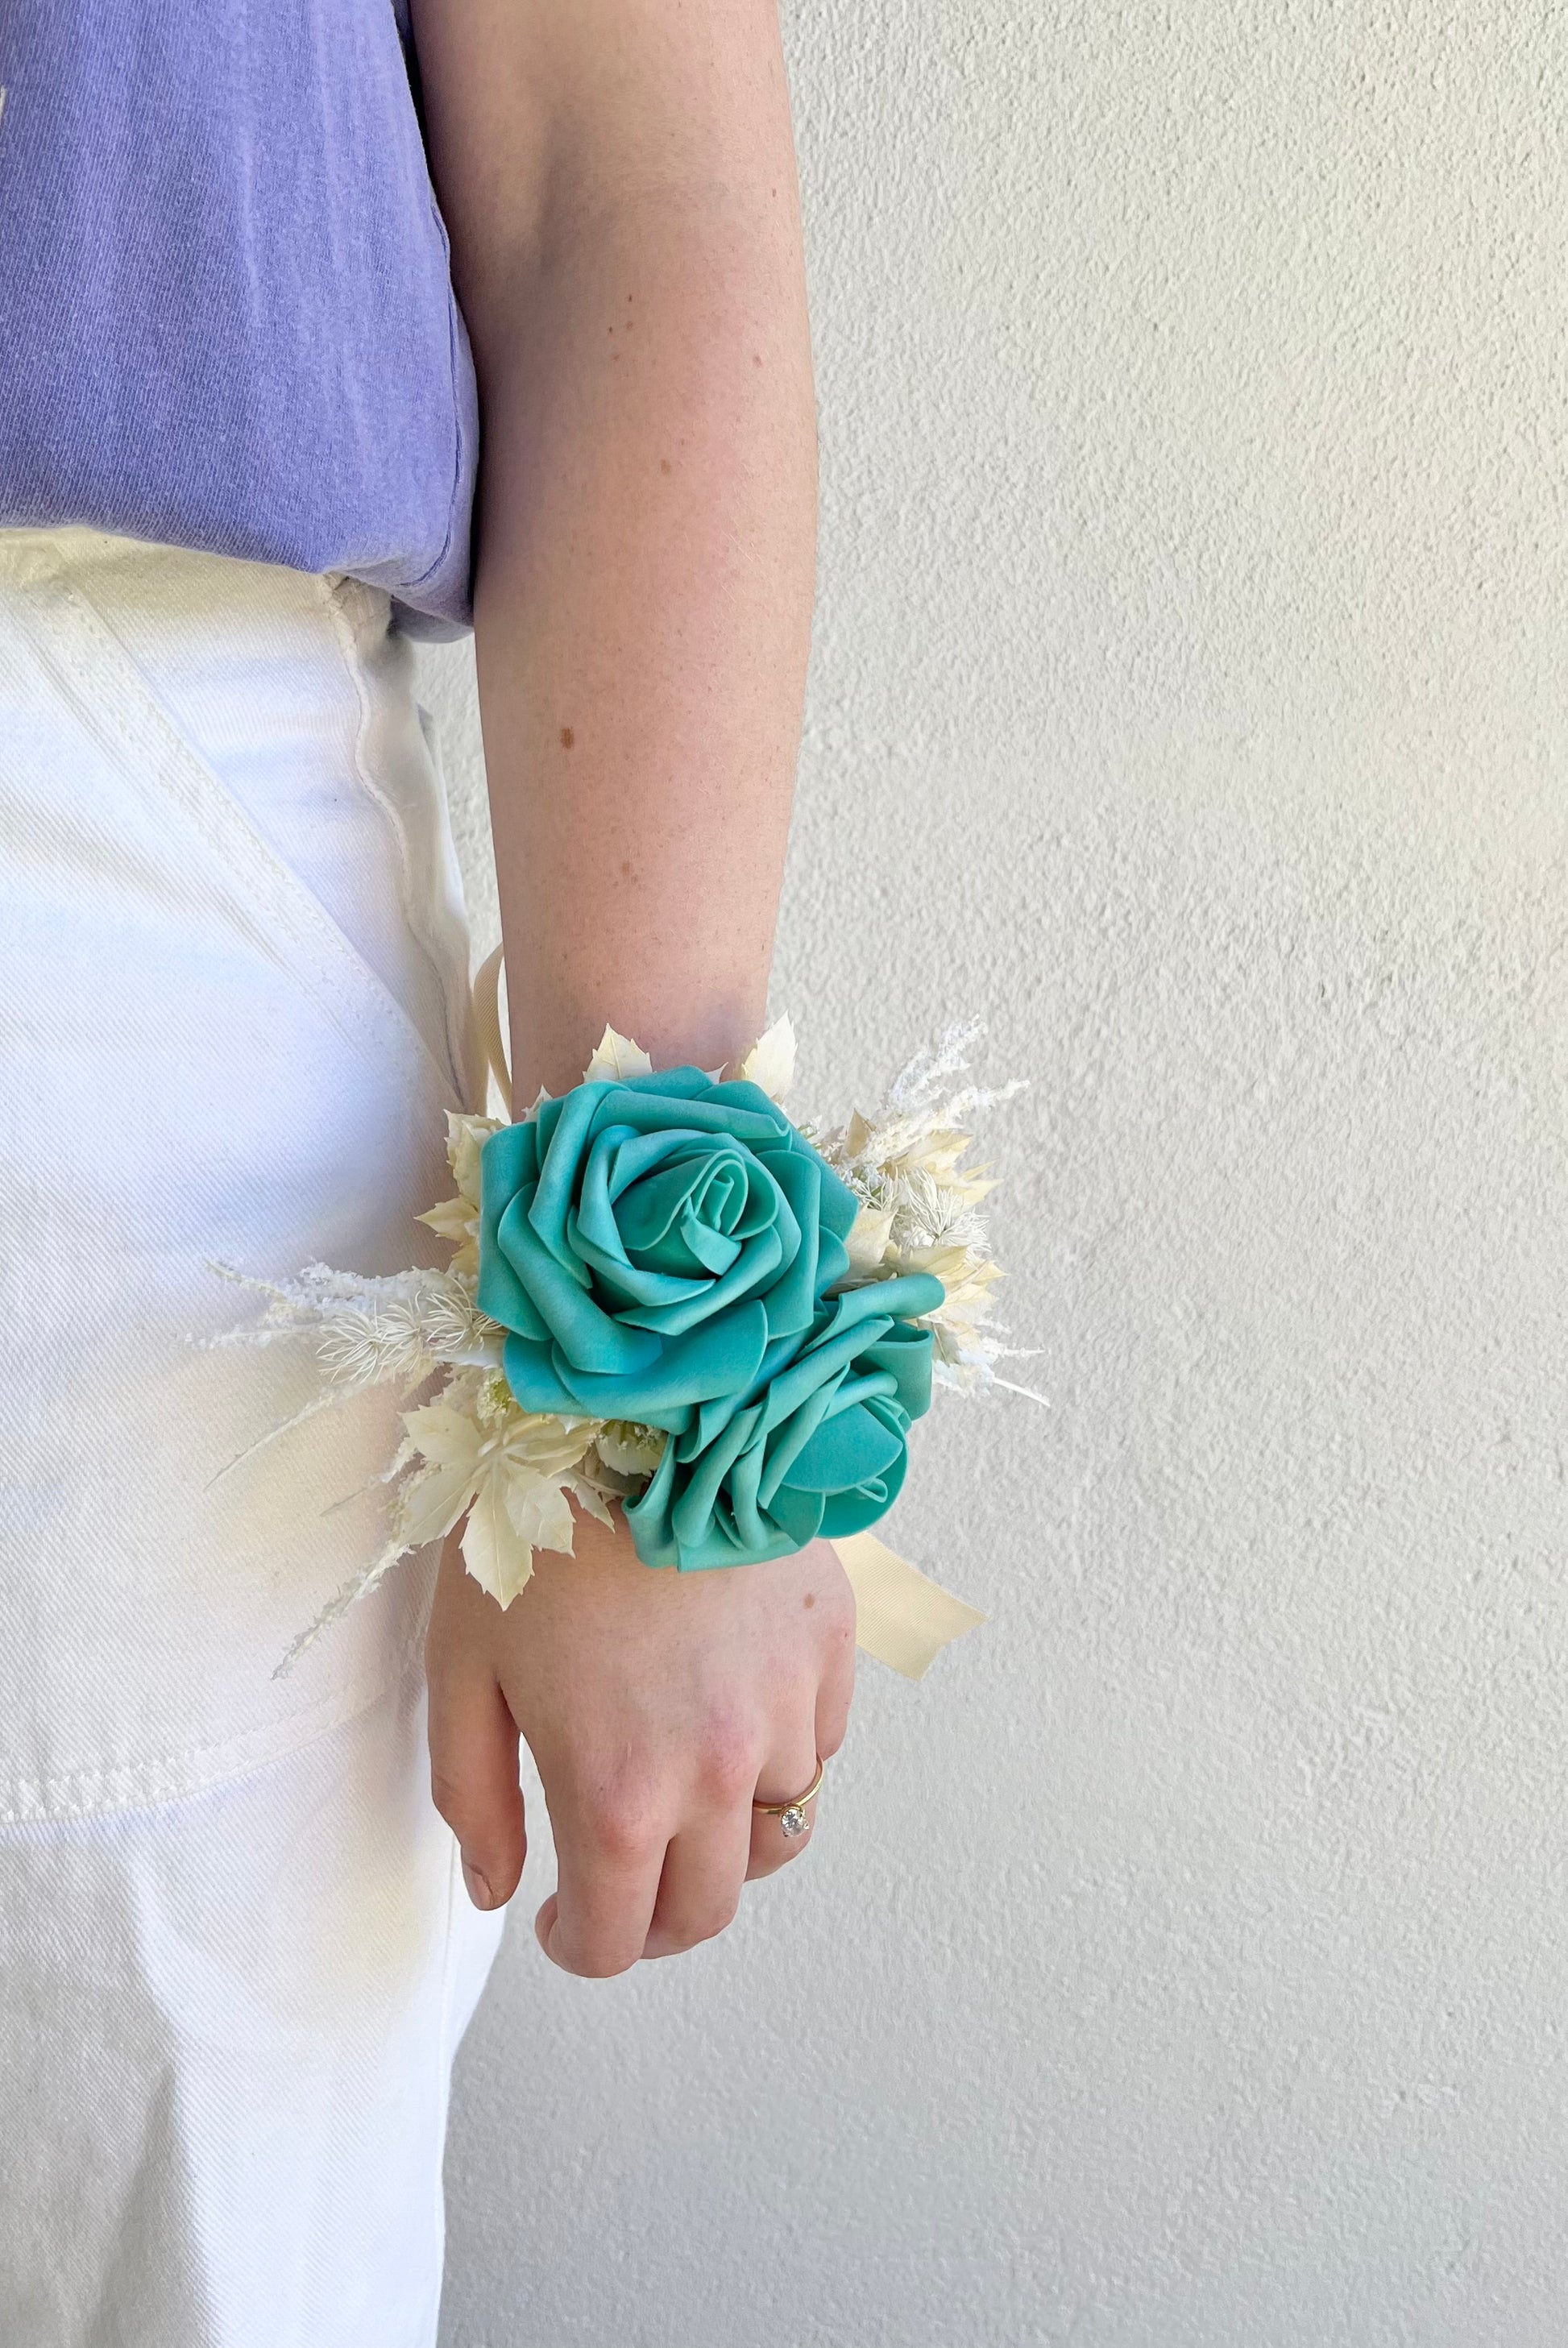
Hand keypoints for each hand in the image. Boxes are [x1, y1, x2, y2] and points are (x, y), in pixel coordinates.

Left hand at [424, 1511, 855, 1974]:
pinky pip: (817, 1744)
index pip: (617, 1940)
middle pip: (707, 1910)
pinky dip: (779, 1752)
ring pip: (777, 1833)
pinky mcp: (828, 1651)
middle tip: (619, 1885)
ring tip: (682, 1790)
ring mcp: (785, 1714)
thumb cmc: (538, 1531)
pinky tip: (730, 1707)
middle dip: (656, 1919)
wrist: (648, 1415)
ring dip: (725, 1835)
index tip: (560, 1919)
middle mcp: (717, 1775)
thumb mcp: (463, 1668)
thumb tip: (497, 1887)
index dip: (581, 1946)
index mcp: (618, 1796)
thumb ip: (474, 1796)